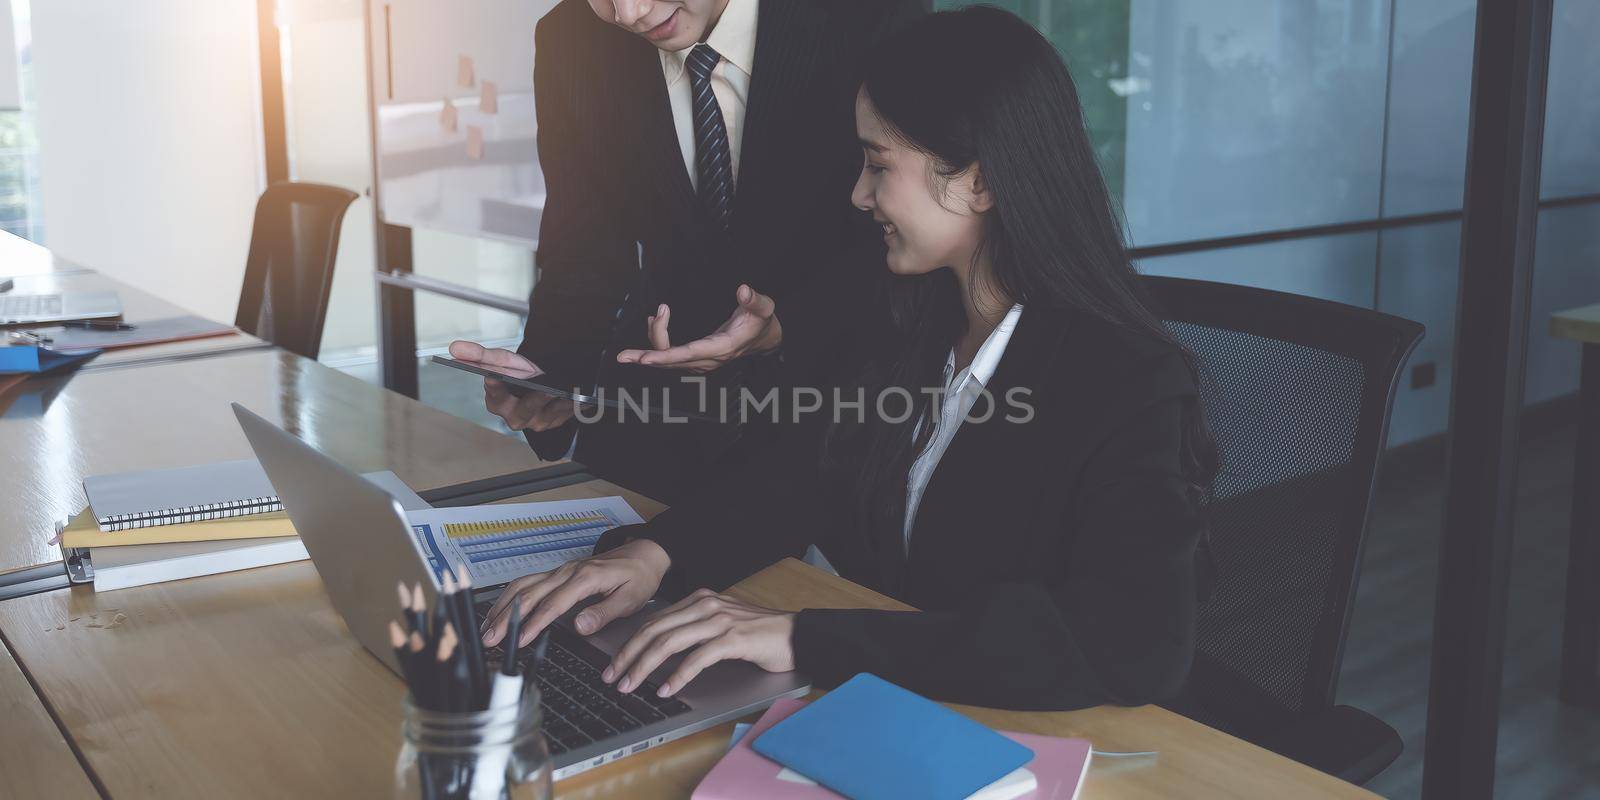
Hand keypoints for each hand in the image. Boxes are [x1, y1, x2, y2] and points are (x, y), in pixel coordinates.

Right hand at [447, 340, 575, 431]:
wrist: (542, 376)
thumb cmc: (519, 372)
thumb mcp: (501, 360)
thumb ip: (479, 355)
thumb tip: (455, 347)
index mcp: (498, 402)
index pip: (495, 397)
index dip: (495, 388)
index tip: (494, 376)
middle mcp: (516, 417)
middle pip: (523, 412)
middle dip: (533, 401)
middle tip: (544, 391)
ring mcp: (537, 421)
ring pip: (547, 416)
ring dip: (558, 406)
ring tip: (566, 394)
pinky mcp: (557, 421)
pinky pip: (566, 416)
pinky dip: (573, 407)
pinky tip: (580, 398)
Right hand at [479, 538, 670, 647]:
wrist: (644, 554)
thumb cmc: (639, 576)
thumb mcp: (630, 598)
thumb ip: (603, 613)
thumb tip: (579, 626)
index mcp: (585, 578)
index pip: (553, 604)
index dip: (533, 623)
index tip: (518, 640)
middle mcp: (568, 571)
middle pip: (529, 594)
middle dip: (506, 618)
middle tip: (489, 639)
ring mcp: (561, 571)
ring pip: (523, 585)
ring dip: (503, 606)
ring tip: (487, 627)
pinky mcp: (559, 573)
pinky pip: (528, 582)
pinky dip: (510, 596)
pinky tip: (500, 609)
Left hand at [602, 588, 795, 697]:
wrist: (796, 634)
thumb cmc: (759, 634)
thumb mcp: (720, 625)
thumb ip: (694, 630)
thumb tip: (660, 650)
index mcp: (699, 600)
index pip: (654, 620)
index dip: (630, 644)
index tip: (615, 664)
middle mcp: (705, 605)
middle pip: (655, 630)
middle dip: (628, 656)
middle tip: (613, 677)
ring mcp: (719, 620)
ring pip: (669, 642)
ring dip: (645, 666)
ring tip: (631, 685)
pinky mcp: (733, 639)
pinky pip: (697, 658)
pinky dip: (678, 676)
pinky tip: (666, 689)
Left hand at [614, 284, 782, 372]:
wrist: (764, 338)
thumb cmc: (761, 322)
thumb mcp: (764, 307)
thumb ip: (755, 300)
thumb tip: (743, 289)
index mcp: (722, 348)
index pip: (688, 354)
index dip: (664, 356)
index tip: (644, 359)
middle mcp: (709, 359)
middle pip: (671, 361)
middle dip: (646, 356)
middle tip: (623, 355)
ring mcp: (702, 361)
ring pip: (669, 360)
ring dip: (654, 341)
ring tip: (654, 316)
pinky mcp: (697, 359)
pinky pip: (672, 356)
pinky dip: (659, 343)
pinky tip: (655, 323)